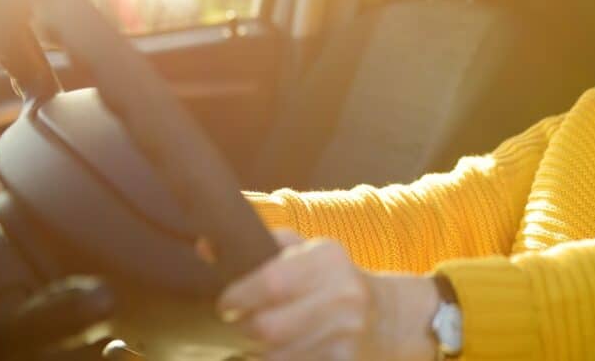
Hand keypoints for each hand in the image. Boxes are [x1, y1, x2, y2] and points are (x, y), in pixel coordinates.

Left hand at [217, 229, 440, 360]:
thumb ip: (262, 245)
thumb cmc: (334, 280)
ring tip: (267, 338)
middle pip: (268, 327)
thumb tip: (205, 246)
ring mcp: (347, 334)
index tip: (226, 303)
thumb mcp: (309, 252)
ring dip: (261, 351)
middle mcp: (342, 295)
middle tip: (244, 323)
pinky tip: (288, 351)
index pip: (271, 281)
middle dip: (246, 328)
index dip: (239, 296)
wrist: (390, 317)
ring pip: (276, 357)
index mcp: (329, 259)